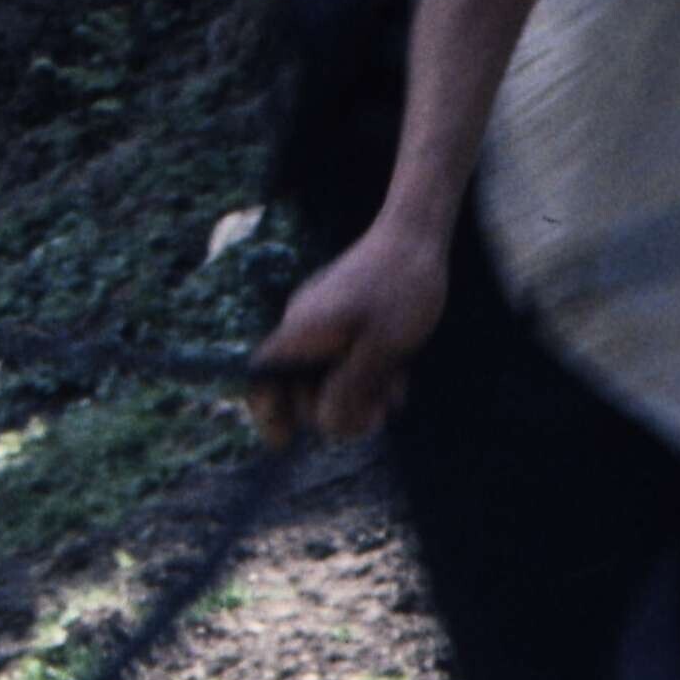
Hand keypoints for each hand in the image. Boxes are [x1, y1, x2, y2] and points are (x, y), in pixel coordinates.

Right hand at [243, 215, 453, 448]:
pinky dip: (367, 376)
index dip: (266, 414)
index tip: (284, 445)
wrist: (417, 235)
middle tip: (375, 420)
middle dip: (334, 411)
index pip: (261, 379)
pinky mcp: (345, 318)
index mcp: (302, 333)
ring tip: (394, 396)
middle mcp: (304, 328)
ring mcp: (323, 322)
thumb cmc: (402, 290)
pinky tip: (398, 378)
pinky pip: (346, 359)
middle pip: (300, 388)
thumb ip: (349, 391)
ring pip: (329, 377)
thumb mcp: (381, 350)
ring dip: (358, 396)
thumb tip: (324, 426)